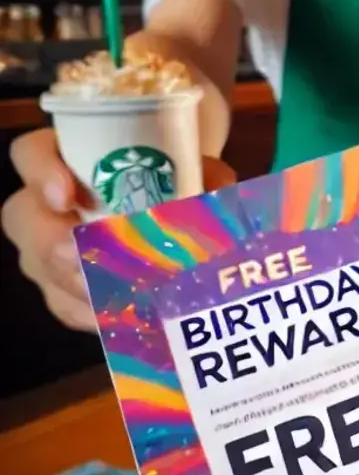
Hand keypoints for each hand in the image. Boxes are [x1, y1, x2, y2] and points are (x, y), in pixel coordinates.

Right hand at [2, 128, 234, 331]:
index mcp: (68, 153)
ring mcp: (49, 245)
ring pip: (40, 267)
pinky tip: (123, 321)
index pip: (32, 153)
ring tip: (112, 297)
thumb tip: (220, 199)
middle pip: (22, 218)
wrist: (178, 191)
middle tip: (80, 256)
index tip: (65, 194)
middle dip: (50, 242)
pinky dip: (94, 313)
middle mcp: (46, 200)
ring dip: (75, 285)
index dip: (40, 173)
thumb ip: (205, 172)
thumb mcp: (192, 160)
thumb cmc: (174, 166)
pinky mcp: (65, 285)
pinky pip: (65, 304)